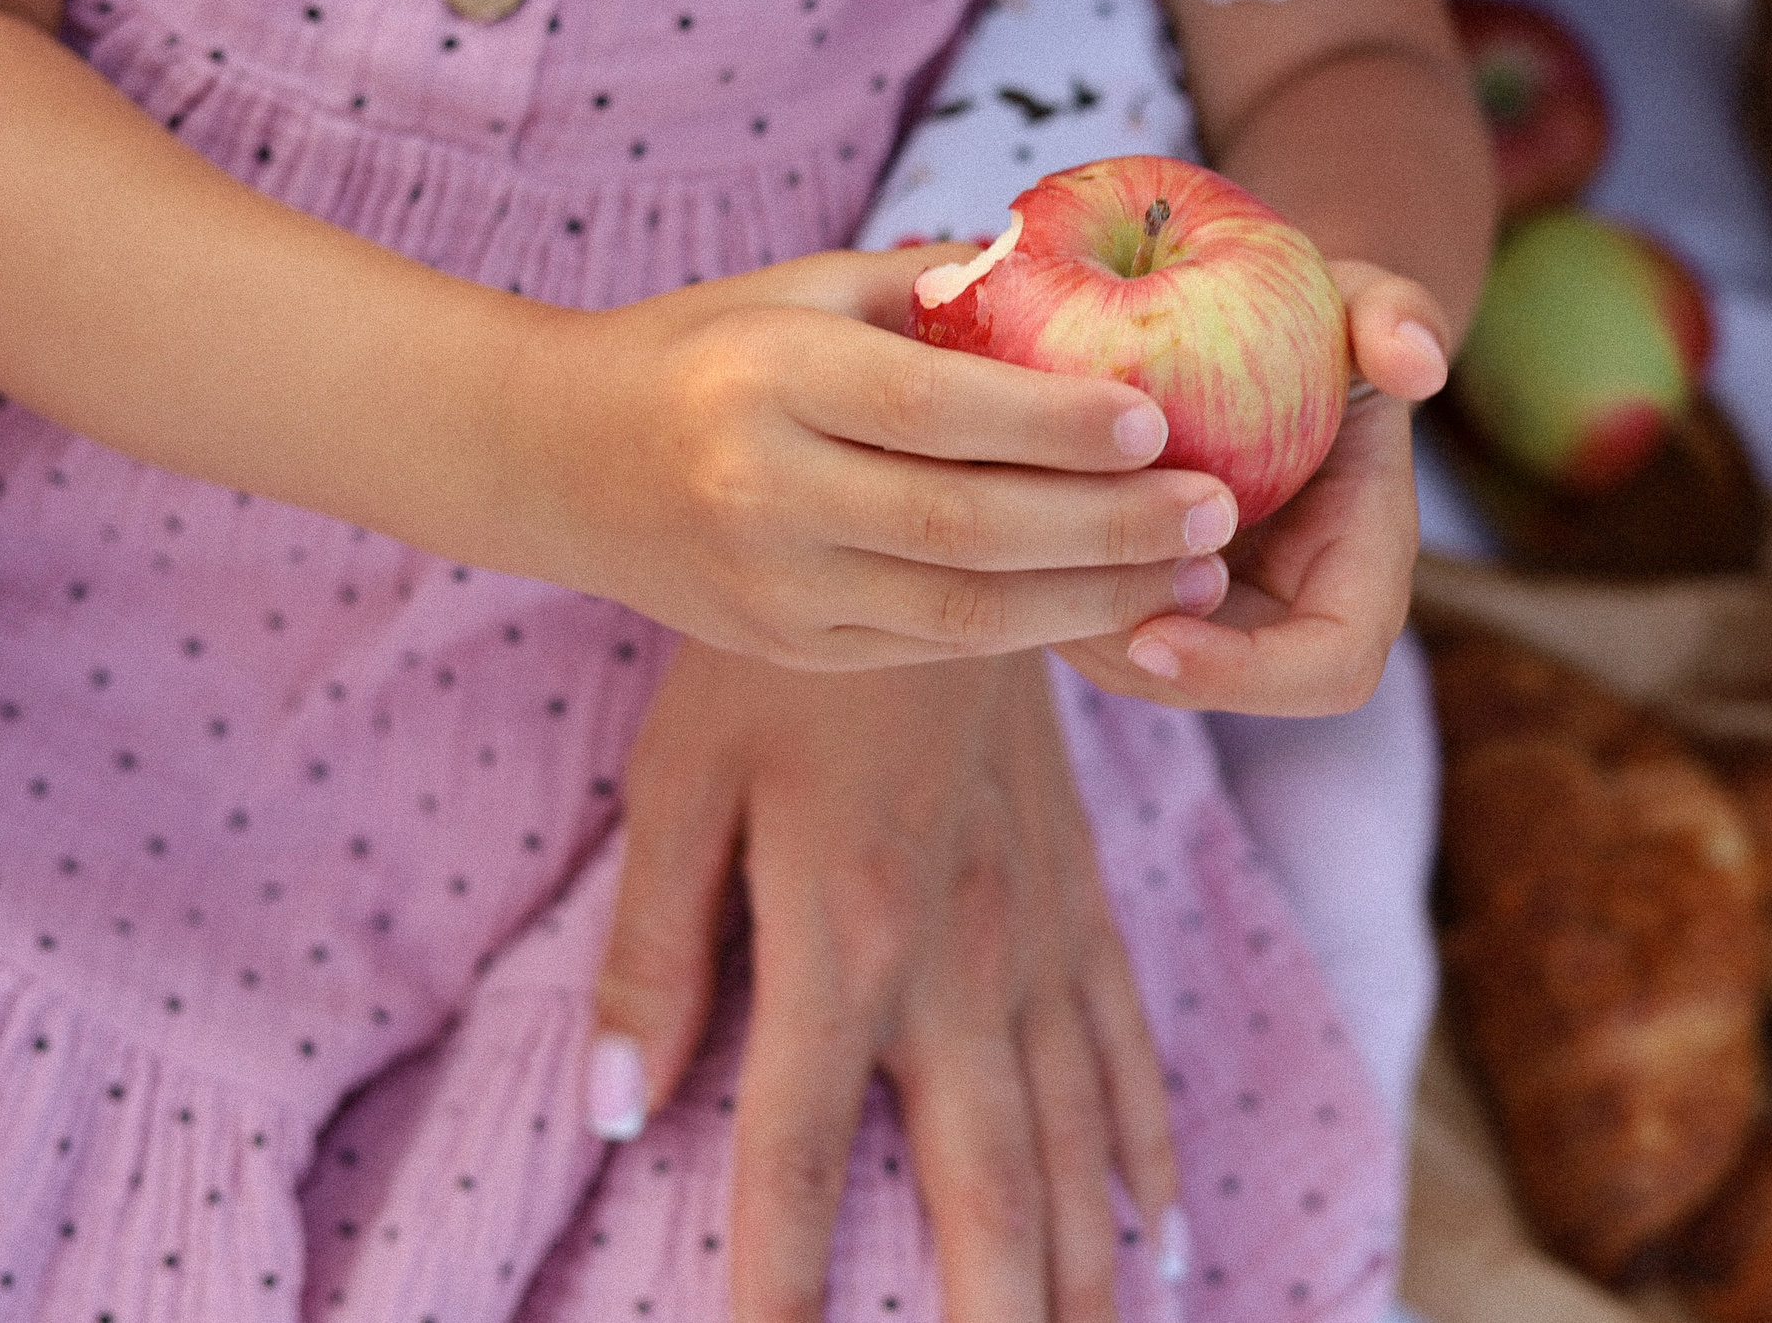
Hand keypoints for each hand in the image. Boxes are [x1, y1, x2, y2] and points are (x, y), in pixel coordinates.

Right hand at [503, 245, 1237, 669]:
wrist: (552, 458)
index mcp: (769, 381)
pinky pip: (929, 646)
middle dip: (1108, 528)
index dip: (1053, 427)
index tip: (1160, 422)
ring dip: (1094, 599)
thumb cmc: (705, 345)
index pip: (935, 412)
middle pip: (966, 529)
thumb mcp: (798, 287)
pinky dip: (1030, 627)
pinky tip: (1112, 602)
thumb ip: (932, 287)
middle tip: (1216, 509)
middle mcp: (762, 495)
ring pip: (961, 613)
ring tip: (1194, 575)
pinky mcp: (784, 649)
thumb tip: (1081, 270)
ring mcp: (771, 591)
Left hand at [587, 641, 1183, 1322]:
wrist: (949, 527)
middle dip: (991, 1314)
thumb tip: (610, 1109)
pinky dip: (1145, 1146)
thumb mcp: (684, 782)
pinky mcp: (1079, 898)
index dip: (770, 1291)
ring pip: (1072, 1139)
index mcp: (840, 937)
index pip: (789, 1159)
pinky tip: (1161, 1222)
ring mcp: (1037, 936)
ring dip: (1082, 1264)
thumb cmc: (786, 659)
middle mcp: (956, 962)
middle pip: (979, 1185)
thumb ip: (652, 950)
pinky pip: (1128, 1044)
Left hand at [1055, 259, 1447, 716]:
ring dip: (1071, 618)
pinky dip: (1046, 587)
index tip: (1153, 636)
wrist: (1242, 332)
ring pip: (1133, 667)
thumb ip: (1394, 311)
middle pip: (1208, 685)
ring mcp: (1216, 614)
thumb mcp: (1350, 296)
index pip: (1329, 666)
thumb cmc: (1307, 313)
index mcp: (1361, 566)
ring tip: (1013, 543)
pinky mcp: (1148, 594)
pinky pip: (1091, 622)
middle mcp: (1290, 612)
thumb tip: (1421, 362)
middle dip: (1124, 649)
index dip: (1245, 673)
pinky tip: (1003, 520)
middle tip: (1044, 586)